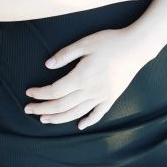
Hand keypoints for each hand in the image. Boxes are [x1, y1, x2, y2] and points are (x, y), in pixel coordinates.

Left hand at [23, 28, 143, 130]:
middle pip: (62, 106)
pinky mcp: (112, 97)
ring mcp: (102, 96)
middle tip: (29, 110)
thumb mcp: (85, 42)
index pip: (55, 91)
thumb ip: (65, 54)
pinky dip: (88, 121)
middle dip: (43, 109)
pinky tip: (79, 125)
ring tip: (44, 119)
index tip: (29, 93)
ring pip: (76, 113)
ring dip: (58, 118)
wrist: (137, 47)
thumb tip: (47, 66)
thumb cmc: (110, 41)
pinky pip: (98, 114)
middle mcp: (90, 91)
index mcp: (82, 76)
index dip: (40, 94)